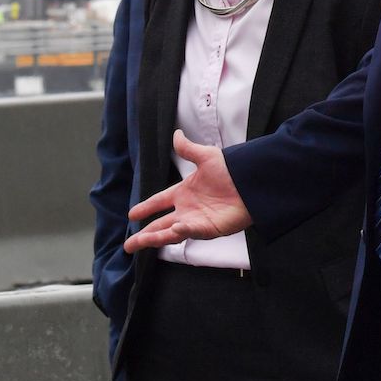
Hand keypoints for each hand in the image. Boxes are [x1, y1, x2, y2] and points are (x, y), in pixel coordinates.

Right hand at [123, 130, 252, 252]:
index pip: (159, 201)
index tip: (132, 215)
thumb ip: (188, 149)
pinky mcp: (210, 229)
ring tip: (138, 244)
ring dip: (155, 238)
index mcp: (184, 192)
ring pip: (171, 233)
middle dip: (144, 235)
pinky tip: (173, 230)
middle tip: (128, 245)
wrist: (252, 181)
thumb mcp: (206, 157)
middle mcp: (188, 209)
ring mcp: (198, 221)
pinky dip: (182, 231)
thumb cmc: (231, 169)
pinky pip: (193, 232)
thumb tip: (176, 134)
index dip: (146, 207)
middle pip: (161, 224)